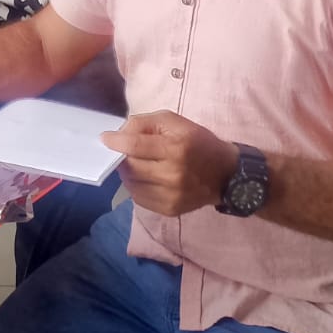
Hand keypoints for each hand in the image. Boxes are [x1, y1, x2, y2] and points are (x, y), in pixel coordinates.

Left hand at [102, 111, 238, 216]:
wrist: (226, 174)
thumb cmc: (199, 142)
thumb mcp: (175, 122)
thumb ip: (145, 123)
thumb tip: (119, 134)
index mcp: (175, 148)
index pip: (134, 146)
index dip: (115, 142)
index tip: (105, 138)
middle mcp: (172, 175)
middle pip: (130, 167)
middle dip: (122, 158)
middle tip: (124, 152)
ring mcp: (171, 196)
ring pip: (131, 184)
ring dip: (128, 173)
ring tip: (138, 165)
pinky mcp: (169, 210)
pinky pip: (139, 198)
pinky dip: (137, 187)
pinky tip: (146, 178)